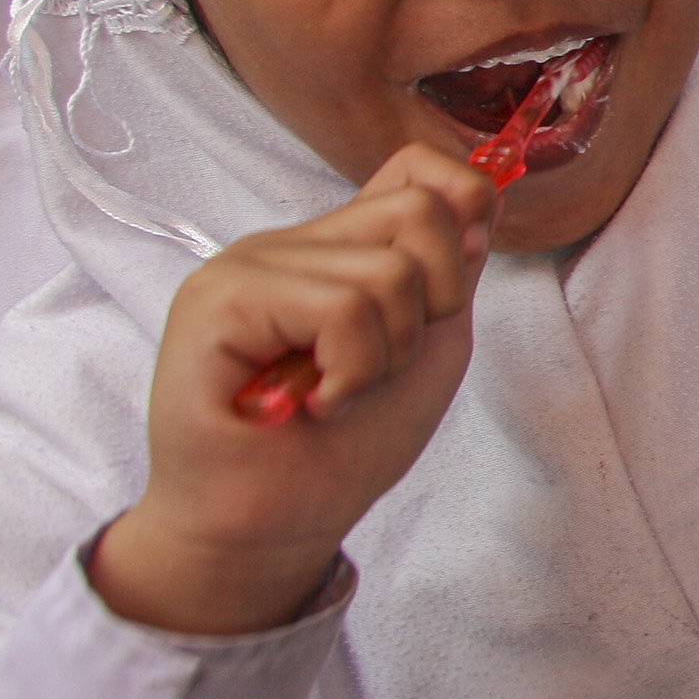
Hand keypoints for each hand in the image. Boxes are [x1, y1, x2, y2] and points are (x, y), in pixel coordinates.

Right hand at [90, 148, 495, 636]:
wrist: (269, 528)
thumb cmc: (341, 449)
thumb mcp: (425, 349)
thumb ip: (448, 275)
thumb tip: (478, 200)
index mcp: (337, 249)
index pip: (415, 170)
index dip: (462, 212)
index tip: (443, 300)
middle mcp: (292, 243)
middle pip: (421, 210)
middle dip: (433, 304)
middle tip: (380, 366)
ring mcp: (249, 262)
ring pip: (390, 269)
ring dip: (386, 354)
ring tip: (337, 393)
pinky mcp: (220, 296)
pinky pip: (342, 307)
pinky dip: (352, 371)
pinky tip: (315, 404)